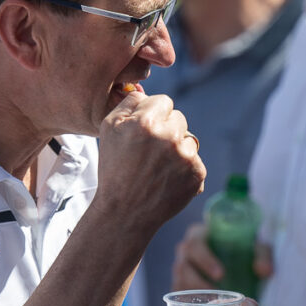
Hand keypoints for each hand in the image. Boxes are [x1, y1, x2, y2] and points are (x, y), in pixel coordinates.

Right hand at [93, 91, 205, 233]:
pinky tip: (167, 178)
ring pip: (188, 139)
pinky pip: (194, 159)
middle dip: (167, 130)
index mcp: (146, 122)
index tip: (146, 131)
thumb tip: (145, 93)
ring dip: (177, 148)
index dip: (153, 115)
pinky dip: (184, 168)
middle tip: (150, 151)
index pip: (164, 101)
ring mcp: (186, 156)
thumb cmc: (114, 169)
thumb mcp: (108, 129)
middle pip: (179, 118)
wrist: (125, 212)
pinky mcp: (197, 174)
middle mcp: (169, 137)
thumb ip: (128, 103)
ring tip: (158, 167)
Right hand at [172, 224, 273, 290]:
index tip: (221, 275)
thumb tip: (265, 271)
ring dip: (193, 297)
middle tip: (216, 296)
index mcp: (198, 236)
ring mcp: (181, 269)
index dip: (205, 260)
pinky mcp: (182, 286)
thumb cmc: (243, 245)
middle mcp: (185, 252)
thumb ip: (262, 255)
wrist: (236, 256)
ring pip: (179, 284)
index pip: (194, 245)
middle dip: (197, 283)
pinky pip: (179, 298)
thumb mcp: (256, 245)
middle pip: (182, 267)